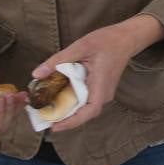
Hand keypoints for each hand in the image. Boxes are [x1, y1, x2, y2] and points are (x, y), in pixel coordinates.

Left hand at [32, 15, 162, 131]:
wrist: (126, 38)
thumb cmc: (108, 41)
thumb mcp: (81, 46)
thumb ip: (58, 60)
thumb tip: (36, 74)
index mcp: (101, 85)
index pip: (89, 111)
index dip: (72, 122)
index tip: (55, 126)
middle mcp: (104, 94)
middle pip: (84, 114)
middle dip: (63, 119)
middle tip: (41, 118)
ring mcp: (102, 93)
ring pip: (83, 109)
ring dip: (66, 112)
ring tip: (46, 110)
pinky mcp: (99, 90)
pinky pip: (84, 101)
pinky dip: (71, 102)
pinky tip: (57, 98)